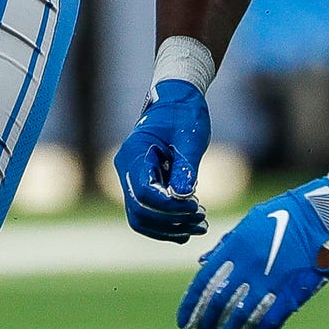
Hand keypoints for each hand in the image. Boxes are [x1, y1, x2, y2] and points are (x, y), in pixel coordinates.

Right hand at [114, 79, 209, 240]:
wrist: (174, 100)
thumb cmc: (183, 114)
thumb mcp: (190, 138)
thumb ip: (185, 168)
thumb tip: (184, 198)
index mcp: (134, 154)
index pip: (145, 193)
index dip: (170, 207)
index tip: (197, 206)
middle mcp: (127, 169)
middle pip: (139, 211)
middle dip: (170, 222)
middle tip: (202, 220)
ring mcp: (131, 179)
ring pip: (140, 217)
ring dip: (169, 228)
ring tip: (200, 226)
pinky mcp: (141, 185)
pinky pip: (146, 212)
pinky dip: (166, 224)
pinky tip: (189, 226)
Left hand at [179, 180, 328, 328]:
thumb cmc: (287, 213)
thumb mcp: (250, 222)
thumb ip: (226, 246)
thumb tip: (203, 265)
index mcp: (235, 247)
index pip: (204, 283)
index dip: (191, 306)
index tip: (184, 322)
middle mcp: (250, 266)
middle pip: (220, 303)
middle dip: (208, 324)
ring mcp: (273, 280)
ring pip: (243, 316)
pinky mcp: (296, 292)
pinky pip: (271, 321)